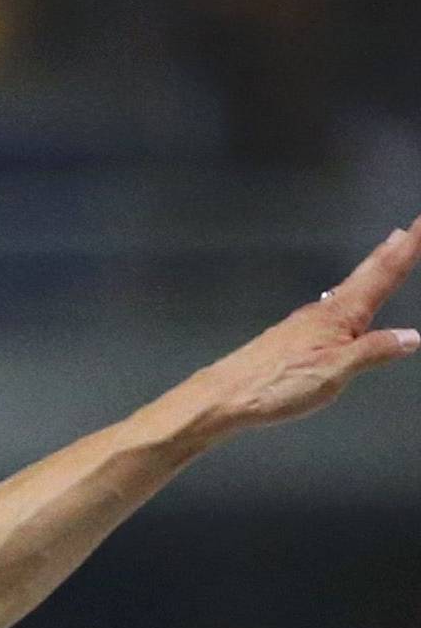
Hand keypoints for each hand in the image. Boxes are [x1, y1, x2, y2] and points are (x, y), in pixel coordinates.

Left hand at [178, 216, 420, 438]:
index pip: (384, 274)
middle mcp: (324, 311)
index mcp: (342, 314)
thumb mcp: (336, 371)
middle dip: (388, 251)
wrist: (225, 397)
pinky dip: (346, 296)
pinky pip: (329, 308)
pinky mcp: (290, 339)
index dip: (409, 247)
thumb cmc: (278, 384)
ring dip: (368, 271)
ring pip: (346, 289)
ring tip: (383, 257)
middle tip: (406, 230)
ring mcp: (304, 323)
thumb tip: (410, 337)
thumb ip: (374, 352)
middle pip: (363, 275)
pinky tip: (342, 306)